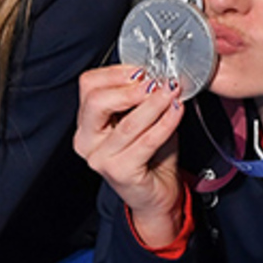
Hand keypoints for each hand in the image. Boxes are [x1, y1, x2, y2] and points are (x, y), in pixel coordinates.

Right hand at [73, 64, 186, 245]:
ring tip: (172, 92)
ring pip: (127, 122)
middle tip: (156, 82)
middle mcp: (86, 141)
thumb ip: (141, 96)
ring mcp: (99, 158)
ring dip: (154, 104)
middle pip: (96, 101)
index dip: (117, 73)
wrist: (157, 192)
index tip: (144, 70)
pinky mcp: (119, 171)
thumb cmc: (150, 155)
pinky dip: (164, 123)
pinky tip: (176, 112)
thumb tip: (156, 72)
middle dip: (130, 88)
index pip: (89, 86)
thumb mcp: (141, 117)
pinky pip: (145, 141)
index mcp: (86, 123)